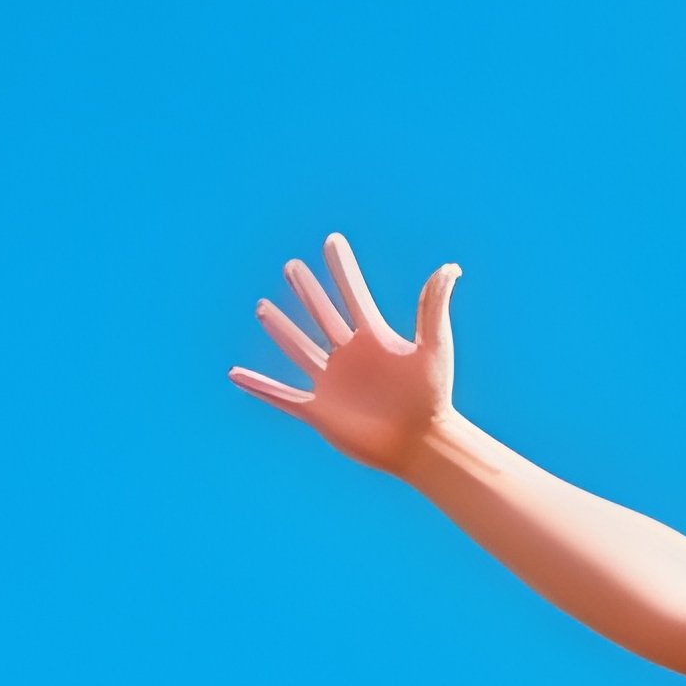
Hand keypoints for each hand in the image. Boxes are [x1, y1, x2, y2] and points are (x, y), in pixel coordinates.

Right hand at [228, 234, 460, 476]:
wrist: (422, 443)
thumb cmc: (432, 398)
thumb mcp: (434, 347)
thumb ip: (433, 307)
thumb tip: (449, 267)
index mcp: (374, 339)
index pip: (353, 294)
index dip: (342, 269)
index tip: (333, 242)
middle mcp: (350, 357)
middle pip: (322, 316)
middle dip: (307, 292)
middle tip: (292, 267)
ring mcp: (332, 384)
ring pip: (299, 349)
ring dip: (281, 329)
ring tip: (263, 308)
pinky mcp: (319, 411)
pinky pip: (282, 397)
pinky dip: (259, 386)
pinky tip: (235, 374)